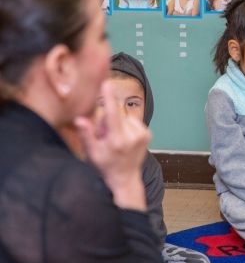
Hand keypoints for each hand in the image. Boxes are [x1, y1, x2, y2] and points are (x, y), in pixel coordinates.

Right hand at [74, 81, 150, 209]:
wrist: (125, 178)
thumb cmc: (105, 166)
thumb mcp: (92, 153)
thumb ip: (86, 135)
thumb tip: (79, 119)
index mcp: (117, 141)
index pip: (112, 115)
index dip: (109, 98)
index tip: (107, 84)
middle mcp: (133, 136)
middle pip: (116, 115)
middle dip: (107, 122)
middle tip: (105, 137)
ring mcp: (143, 135)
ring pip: (124, 117)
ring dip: (117, 124)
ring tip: (115, 140)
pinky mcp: (148, 133)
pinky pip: (132, 121)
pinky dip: (126, 126)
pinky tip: (124, 139)